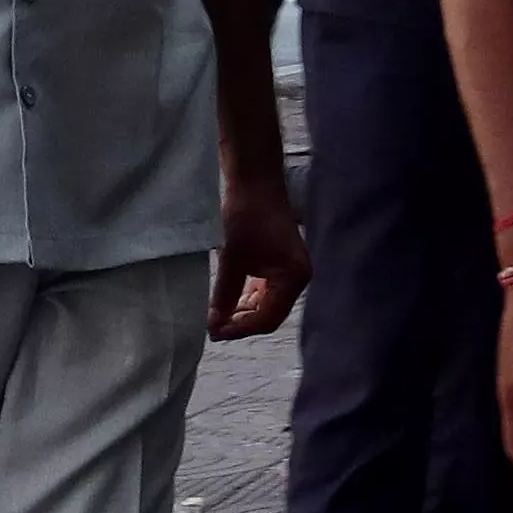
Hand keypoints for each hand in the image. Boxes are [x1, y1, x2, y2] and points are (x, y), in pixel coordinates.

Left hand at [210, 169, 308, 340]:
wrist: (253, 180)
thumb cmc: (245, 215)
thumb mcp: (232, 259)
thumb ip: (225, 295)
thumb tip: (214, 325)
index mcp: (294, 278)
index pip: (268, 318)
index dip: (240, 329)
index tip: (215, 332)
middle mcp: (298, 278)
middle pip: (269, 314)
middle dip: (241, 322)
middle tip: (213, 327)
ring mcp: (291, 270)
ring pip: (267, 304)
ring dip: (243, 311)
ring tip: (218, 316)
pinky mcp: (281, 263)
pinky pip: (266, 290)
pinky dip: (248, 298)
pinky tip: (229, 300)